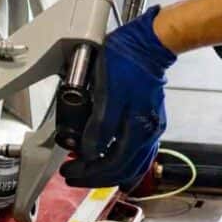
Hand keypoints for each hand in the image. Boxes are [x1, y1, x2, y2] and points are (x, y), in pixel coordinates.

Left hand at [60, 6, 175, 190]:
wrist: (148, 44)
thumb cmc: (127, 62)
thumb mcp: (106, 90)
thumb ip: (100, 124)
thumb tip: (90, 151)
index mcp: (138, 128)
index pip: (112, 164)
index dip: (88, 172)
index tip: (69, 170)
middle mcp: (148, 134)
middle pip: (122, 170)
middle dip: (94, 177)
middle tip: (72, 175)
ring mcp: (152, 129)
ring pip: (132, 166)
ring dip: (108, 173)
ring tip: (88, 172)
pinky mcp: (151, 122)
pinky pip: (140, 156)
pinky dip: (124, 165)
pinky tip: (114, 165)